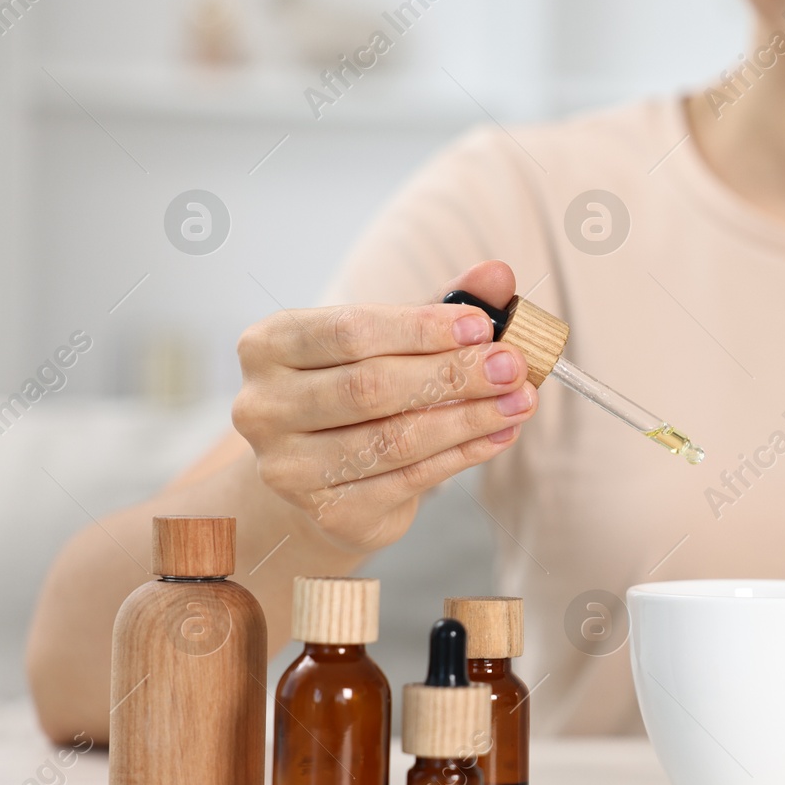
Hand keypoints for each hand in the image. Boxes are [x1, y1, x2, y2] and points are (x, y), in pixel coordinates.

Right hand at [232, 261, 535, 551]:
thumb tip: (497, 273)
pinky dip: (463, 455)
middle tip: (512, 366)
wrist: (325, 475)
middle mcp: (265, 406)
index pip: (350, 331)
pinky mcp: (326, 511)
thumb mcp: (394, 338)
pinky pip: (408, 479)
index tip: (483, 326)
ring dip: (468, 419)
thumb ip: (442, 304)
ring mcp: (288, 466)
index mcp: (270, 345)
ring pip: (393, 439)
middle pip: (371, 386)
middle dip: (453, 374)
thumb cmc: (360, 387)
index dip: (421, 329)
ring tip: (519, 402)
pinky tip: (500, 435)